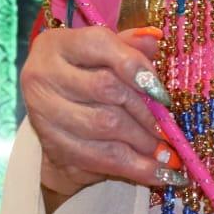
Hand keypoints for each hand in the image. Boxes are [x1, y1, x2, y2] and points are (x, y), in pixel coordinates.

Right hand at [21, 25, 182, 203]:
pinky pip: (101, 159)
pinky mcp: (53, 146)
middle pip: (105, 88)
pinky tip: (162, 174)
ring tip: (168, 153)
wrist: (52, 113)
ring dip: (143, 142)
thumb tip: (155, 40)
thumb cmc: (84, 74)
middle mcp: (43, 75)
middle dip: (144, 111)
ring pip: (104, 126)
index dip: (136, 66)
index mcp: (57, 45)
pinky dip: (136, 168)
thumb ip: (128, 47)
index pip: (100, 45)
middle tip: (169, 128)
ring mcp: (43, 113)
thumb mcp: (102, 54)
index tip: (162, 93)